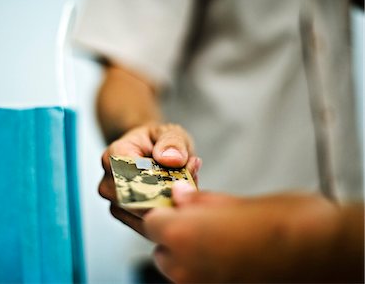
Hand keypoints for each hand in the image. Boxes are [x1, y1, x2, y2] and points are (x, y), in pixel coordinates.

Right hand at [98, 123, 201, 235]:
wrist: (152, 152)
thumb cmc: (159, 142)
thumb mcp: (171, 133)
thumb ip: (173, 142)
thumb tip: (171, 159)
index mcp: (115, 155)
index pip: (132, 178)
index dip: (159, 182)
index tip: (182, 176)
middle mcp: (109, 181)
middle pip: (137, 202)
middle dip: (168, 196)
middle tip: (189, 181)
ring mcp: (115, 202)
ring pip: (143, 217)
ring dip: (169, 206)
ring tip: (184, 186)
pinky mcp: (125, 217)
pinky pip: (147, 226)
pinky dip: (166, 215)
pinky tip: (177, 198)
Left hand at [144, 184, 363, 282]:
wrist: (323, 254)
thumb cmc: (285, 222)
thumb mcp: (237, 202)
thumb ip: (200, 202)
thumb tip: (180, 196)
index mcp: (183, 235)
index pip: (148, 220)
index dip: (157, 209)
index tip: (166, 202)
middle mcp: (185, 267)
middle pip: (160, 245)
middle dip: (171, 231)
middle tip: (193, 216)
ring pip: (176, 265)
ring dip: (185, 250)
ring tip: (215, 234)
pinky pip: (196, 277)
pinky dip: (202, 265)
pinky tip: (226, 251)